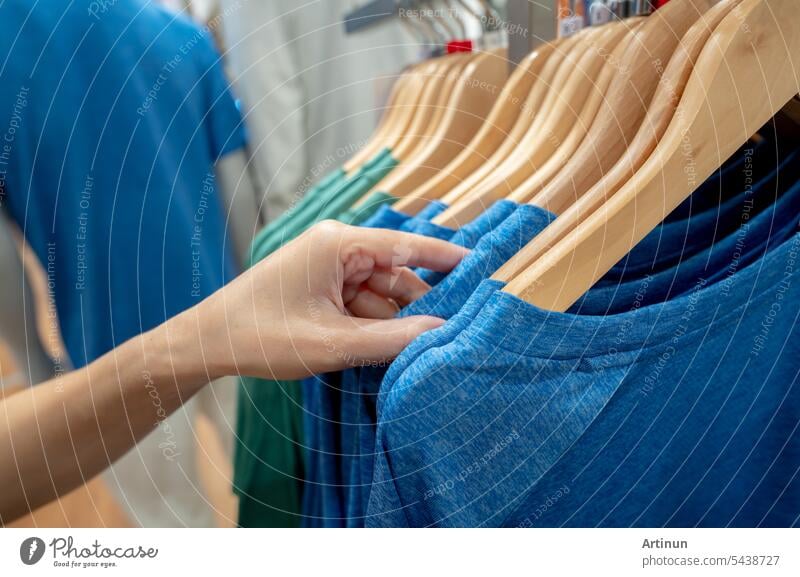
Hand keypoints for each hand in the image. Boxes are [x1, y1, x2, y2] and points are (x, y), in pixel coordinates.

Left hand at [173, 220, 467, 379]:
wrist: (208, 343)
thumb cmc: (261, 334)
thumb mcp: (331, 342)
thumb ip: (390, 339)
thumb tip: (441, 333)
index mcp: (339, 245)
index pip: (406, 247)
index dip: (445, 259)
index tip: (483, 265)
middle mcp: (337, 248)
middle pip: (396, 276)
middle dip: (418, 306)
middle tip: (451, 332)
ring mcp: (328, 268)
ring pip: (380, 295)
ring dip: (393, 322)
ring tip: (415, 351)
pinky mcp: (322, 288)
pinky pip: (361, 305)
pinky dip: (373, 327)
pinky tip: (382, 350)